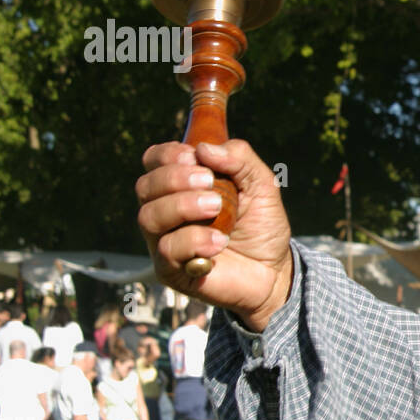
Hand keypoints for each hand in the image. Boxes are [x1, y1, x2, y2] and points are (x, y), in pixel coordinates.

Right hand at [136, 139, 293, 331]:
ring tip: (216, 208)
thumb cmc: (261, 226)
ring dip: (183, 206)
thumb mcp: (262, 185)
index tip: (194, 156)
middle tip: (210, 182)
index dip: (168, 154)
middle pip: (145, 187)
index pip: (154, 161)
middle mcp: (166, 212)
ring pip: (149, 216)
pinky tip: (219, 241)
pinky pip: (167, 250)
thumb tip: (204, 148)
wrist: (274, 271)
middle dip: (175, 179)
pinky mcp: (171, 271)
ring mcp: (165, 241)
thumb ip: (240, 159)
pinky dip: (195, 240)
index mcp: (182, 187)